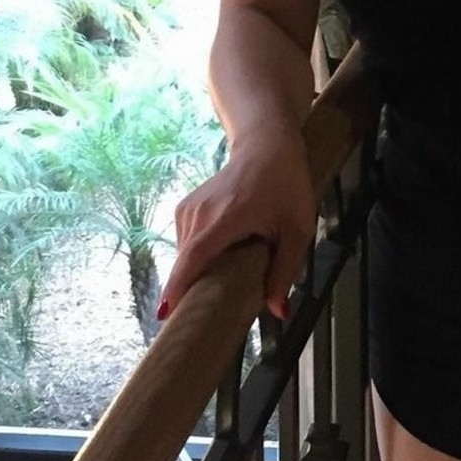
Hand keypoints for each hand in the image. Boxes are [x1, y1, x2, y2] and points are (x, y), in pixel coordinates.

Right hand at [158, 138, 316, 320]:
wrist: (266, 146)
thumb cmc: (286, 186)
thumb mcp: (296, 229)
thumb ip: (285, 270)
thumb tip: (278, 312)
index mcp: (226, 218)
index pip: (194, 256)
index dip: (178, 286)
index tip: (164, 314)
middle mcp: (200, 213)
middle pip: (186, 261)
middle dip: (190, 290)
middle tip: (207, 314)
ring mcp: (189, 208)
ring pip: (184, 254)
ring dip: (196, 272)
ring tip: (219, 283)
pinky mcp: (185, 207)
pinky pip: (185, 242)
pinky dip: (196, 257)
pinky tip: (216, 259)